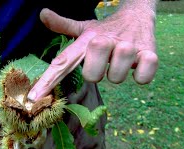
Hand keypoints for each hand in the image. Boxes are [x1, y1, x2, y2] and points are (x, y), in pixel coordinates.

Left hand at [28, 8, 157, 100]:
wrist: (138, 16)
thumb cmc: (106, 29)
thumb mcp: (85, 27)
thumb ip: (63, 25)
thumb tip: (42, 14)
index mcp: (87, 39)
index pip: (62, 62)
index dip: (47, 82)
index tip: (33, 98)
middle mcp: (105, 42)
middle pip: (92, 76)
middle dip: (97, 72)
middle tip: (104, 60)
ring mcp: (128, 48)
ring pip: (116, 78)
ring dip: (118, 73)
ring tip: (121, 58)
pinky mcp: (150, 54)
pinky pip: (141, 78)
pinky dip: (140, 75)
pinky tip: (138, 62)